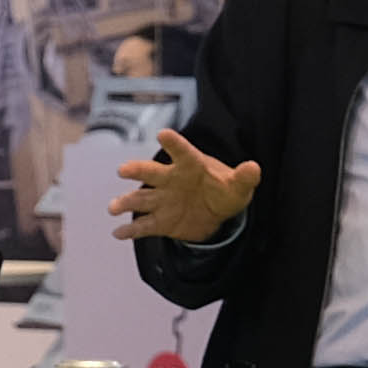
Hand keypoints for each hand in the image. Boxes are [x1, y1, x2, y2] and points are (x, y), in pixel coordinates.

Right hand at [116, 126, 262, 245]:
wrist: (215, 212)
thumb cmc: (225, 191)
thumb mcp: (238, 186)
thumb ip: (244, 178)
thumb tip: (253, 168)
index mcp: (190, 165)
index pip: (182, 152)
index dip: (174, 143)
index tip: (163, 134)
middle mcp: (171, 180)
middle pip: (151, 173)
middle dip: (137, 171)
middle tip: (124, 170)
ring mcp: (163, 200)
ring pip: (141, 199)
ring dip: (126, 203)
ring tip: (114, 208)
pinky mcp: (161, 221)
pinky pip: (144, 226)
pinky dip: (131, 231)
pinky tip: (118, 233)